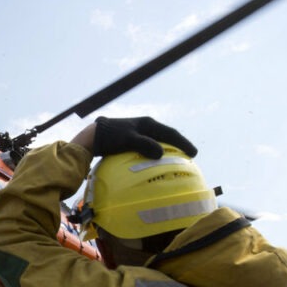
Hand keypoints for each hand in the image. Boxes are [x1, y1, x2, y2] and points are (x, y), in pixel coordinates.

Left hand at [76, 116, 197, 159]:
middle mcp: (145, 126)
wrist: (93, 137)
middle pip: (166, 137)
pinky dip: (156, 154)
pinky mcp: (131, 141)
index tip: (194, 153)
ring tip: (176, 161)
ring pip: (158, 142)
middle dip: (178, 146)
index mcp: (147, 123)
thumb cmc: (110, 137)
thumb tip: (161, 153)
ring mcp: (138, 133)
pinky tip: (156, 163)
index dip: (183, 143)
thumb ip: (144, 145)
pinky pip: (148, 147)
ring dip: (168, 150)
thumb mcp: (128, 140)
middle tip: (189, 157)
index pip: (170, 133)